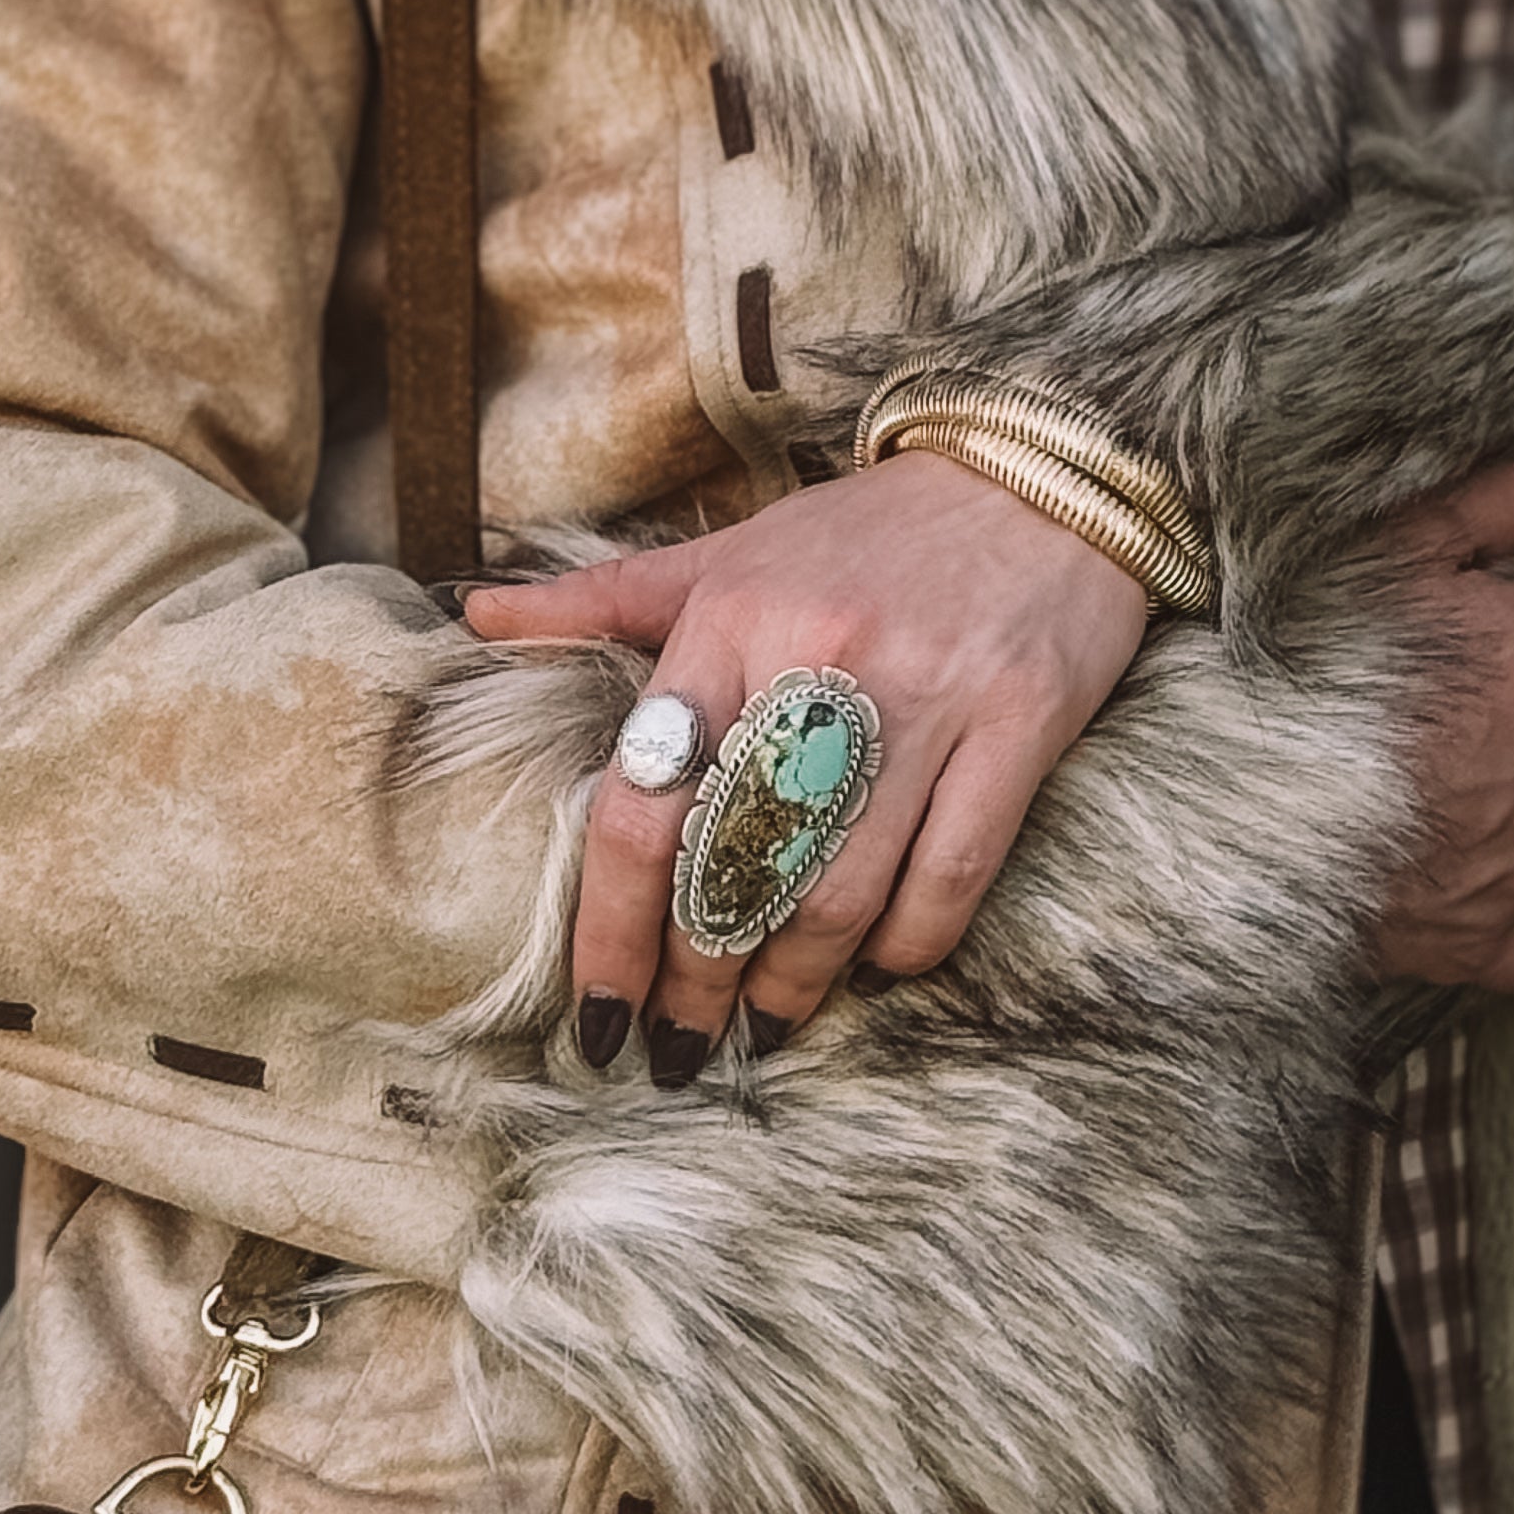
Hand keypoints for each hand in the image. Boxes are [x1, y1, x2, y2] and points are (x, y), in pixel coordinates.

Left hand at [459, 453, 1148, 1079]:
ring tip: (767, 1028)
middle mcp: (819, 661)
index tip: (601, 1011)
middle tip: (682, 1040)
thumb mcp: (732, 550)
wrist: (1038, 472)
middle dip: (698, 978)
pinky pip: (950, 875)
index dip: (612, 931)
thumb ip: (608, 596)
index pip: (643, 805)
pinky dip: (909, 942)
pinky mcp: (1020, 724)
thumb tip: (475, 616)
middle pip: (736, 866)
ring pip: (842, 888)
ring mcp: (926, 699)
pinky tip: (880, 966)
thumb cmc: (869, 531)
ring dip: (796, 980)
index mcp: (729, 621)